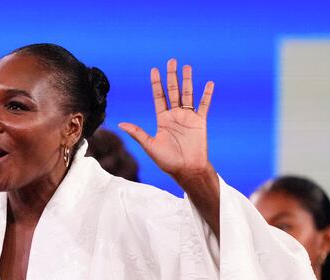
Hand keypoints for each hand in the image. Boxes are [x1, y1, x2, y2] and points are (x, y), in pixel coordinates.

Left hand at [119, 59, 213, 182]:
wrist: (187, 169)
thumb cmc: (167, 161)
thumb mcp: (150, 145)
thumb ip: (137, 133)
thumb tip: (120, 124)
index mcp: (162, 119)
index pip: (158, 97)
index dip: (156, 83)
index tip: (154, 70)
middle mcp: (175, 116)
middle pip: (173, 91)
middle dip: (172, 76)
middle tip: (171, 60)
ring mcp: (188, 118)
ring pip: (188, 94)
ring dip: (187, 80)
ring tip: (187, 66)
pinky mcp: (200, 122)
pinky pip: (204, 105)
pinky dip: (206, 94)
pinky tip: (208, 83)